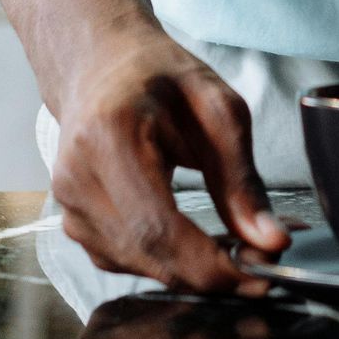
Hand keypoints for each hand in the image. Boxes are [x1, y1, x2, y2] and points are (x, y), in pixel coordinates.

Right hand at [49, 27, 290, 294]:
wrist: (98, 62)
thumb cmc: (158, 75)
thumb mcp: (217, 108)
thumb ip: (242, 179)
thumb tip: (270, 242)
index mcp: (110, 135)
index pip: (157, 226)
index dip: (209, 265)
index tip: (260, 276)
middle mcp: (78, 175)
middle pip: (147, 254)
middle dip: (209, 273)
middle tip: (260, 266)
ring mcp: (68, 203)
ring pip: (137, 264)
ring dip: (190, 269)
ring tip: (233, 246)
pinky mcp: (72, 221)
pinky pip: (124, 260)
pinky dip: (165, 260)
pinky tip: (192, 240)